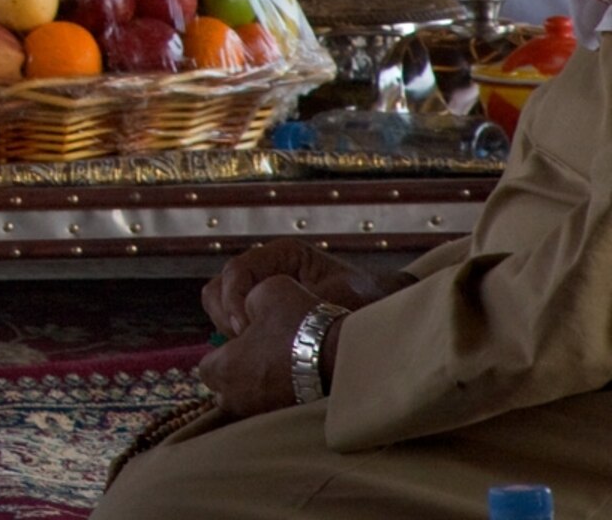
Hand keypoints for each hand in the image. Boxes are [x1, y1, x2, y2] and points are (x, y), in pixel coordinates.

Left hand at [193, 274, 324, 420]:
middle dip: (238, 374)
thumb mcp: (265, 292)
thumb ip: (246, 301)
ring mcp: (264, 415)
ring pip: (249, 404)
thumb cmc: (302, 324)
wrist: (347, 358)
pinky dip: (280, 401)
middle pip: (225, 390)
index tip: (243, 342)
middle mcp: (237, 399)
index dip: (225, 352)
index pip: (207, 366)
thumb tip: (246, 311)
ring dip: (258, 389)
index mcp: (224, 369)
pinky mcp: (290, 423)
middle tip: (262, 356)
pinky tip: (299, 384)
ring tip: (282, 370)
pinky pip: (273, 413)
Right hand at [202, 239, 392, 336]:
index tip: (245, 330)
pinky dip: (239, 339)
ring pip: (219, 305)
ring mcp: (262, 293)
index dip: (234, 300)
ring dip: (229, 328)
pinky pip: (233, 324)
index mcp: (284, 255)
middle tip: (248, 341)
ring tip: (255, 350)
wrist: (392, 319)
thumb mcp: (339, 299)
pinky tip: (261, 354)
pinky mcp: (264, 316)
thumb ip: (302, 305)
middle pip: (219, 287)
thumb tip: (261, 325)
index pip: (237, 271)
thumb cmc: (371, 303)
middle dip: (227, 316)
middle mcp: (267, 270)